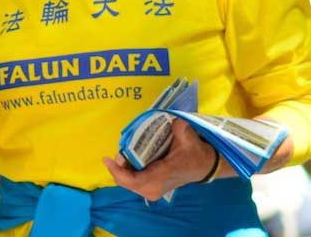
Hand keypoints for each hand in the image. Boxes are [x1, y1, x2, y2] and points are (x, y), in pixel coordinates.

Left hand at [103, 118, 218, 200]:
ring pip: (128, 182)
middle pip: (126, 182)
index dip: (117, 171)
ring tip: (124, 153)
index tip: (107, 158)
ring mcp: (153, 191)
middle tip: (118, 151)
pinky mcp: (152, 189)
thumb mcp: (189, 138)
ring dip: (122, 169)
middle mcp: (155, 187)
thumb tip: (174, 120)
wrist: (203, 165)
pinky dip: (127, 171)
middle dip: (118, 167)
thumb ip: (181, 128)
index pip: (134, 180)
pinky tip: (129, 159)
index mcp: (163, 175)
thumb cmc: (194, 152)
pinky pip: (133, 182)